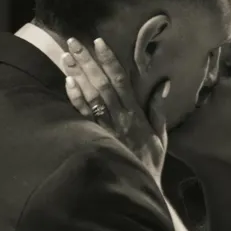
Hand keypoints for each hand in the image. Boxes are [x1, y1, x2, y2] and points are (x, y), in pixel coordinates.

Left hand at [62, 37, 168, 182]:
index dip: (109, 61)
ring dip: (77, 75)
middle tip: (74, 41)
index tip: (99, 42)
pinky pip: (84, 116)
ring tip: (66, 56)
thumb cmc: (149, 163)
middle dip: (88, 62)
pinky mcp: (95, 139)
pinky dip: (75, 99)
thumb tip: (164, 84)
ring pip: (90, 97)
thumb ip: (158, 109)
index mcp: (136, 114)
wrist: (138, 189)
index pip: (122, 81)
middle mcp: (120, 118)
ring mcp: (106, 128)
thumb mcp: (160, 136)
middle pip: (102, 84)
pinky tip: (67, 83)